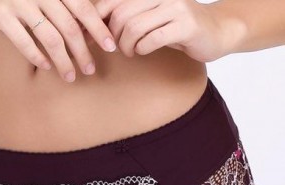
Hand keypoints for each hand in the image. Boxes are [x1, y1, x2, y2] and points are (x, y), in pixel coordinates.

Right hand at [0, 0, 117, 81]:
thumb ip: (61, 4)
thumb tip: (84, 28)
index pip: (83, 8)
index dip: (98, 29)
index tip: (110, 47)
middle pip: (70, 28)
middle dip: (83, 52)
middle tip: (90, 70)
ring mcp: (19, 3)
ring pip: (50, 38)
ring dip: (63, 61)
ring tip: (70, 77)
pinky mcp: (0, 14)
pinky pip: (23, 41)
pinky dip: (36, 56)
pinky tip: (45, 67)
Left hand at [93, 0, 246, 61]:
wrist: (218, 31)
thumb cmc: (178, 27)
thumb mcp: (151, 17)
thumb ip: (129, 16)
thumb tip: (95, 26)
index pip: (114, 1)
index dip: (98, 20)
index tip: (95, 37)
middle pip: (121, 15)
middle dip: (113, 37)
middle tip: (118, 48)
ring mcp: (176, 8)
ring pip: (134, 28)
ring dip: (127, 46)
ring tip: (131, 51)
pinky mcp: (186, 26)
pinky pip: (152, 40)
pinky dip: (142, 49)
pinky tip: (143, 50)